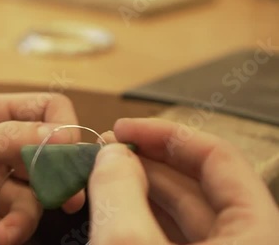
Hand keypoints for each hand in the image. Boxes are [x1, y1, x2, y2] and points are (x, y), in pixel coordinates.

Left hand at [0, 93, 83, 244]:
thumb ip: (5, 140)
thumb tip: (61, 132)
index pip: (44, 108)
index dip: (64, 127)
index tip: (71, 154)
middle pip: (50, 152)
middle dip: (59, 175)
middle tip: (71, 198)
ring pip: (40, 192)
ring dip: (31, 214)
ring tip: (7, 231)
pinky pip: (22, 219)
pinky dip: (17, 231)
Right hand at [89, 118, 278, 244]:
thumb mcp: (128, 244)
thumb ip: (120, 191)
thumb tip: (112, 153)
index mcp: (256, 235)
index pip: (219, 158)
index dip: (167, 135)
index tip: (124, 128)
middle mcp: (244, 243)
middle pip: (200, 183)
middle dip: (149, 159)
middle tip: (108, 148)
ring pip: (184, 212)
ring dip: (142, 186)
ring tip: (105, 172)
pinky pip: (172, 236)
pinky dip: (143, 215)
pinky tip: (116, 204)